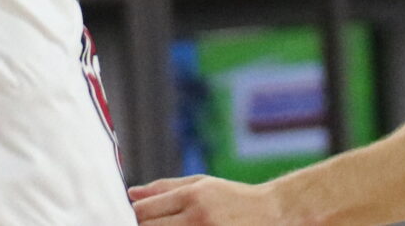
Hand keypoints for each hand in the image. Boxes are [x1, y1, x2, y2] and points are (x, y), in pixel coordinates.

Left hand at [130, 176, 286, 225]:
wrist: (273, 214)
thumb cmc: (234, 197)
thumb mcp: (201, 184)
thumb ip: (164, 188)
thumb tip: (131, 193)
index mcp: (191, 197)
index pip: (143, 211)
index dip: (131, 215)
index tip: (131, 216)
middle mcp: (197, 219)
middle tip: (142, 223)